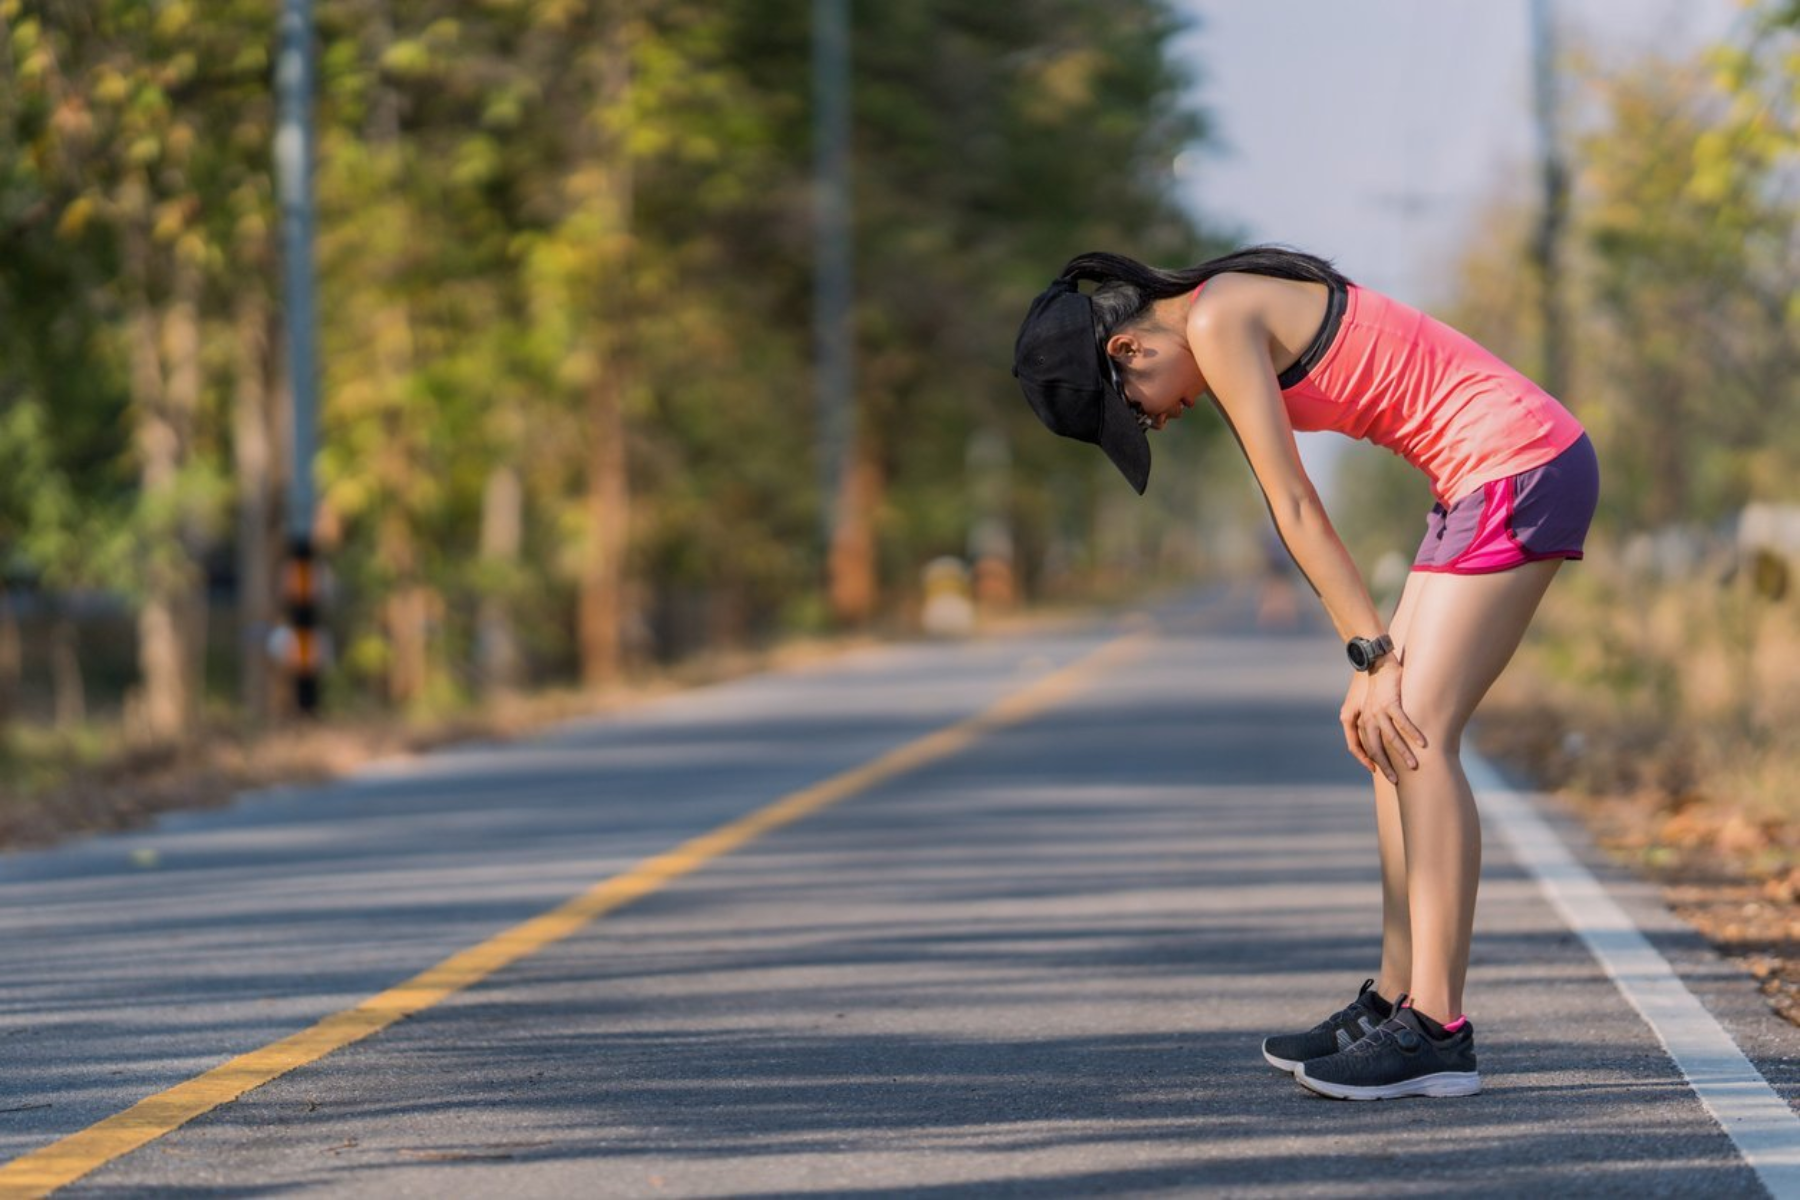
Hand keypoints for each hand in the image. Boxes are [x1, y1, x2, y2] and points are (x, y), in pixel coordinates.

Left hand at [1340, 661, 1427, 784]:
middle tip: (1396, 780)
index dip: (1371, 762)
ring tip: (1414, 765)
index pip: (1365, 748)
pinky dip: (1413, 733)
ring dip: (1403, 753)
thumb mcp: (1371, 707)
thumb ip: (1375, 723)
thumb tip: (1386, 741)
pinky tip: (1423, 743)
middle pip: (1376, 748)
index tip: (1381, 773)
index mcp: (1363, 722)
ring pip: (1391, 738)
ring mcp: (1379, 711)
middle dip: (1386, 766)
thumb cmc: (1377, 688)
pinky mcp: (1391, 702)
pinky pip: (1403, 722)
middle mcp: (1368, 719)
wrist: (1377, 663)